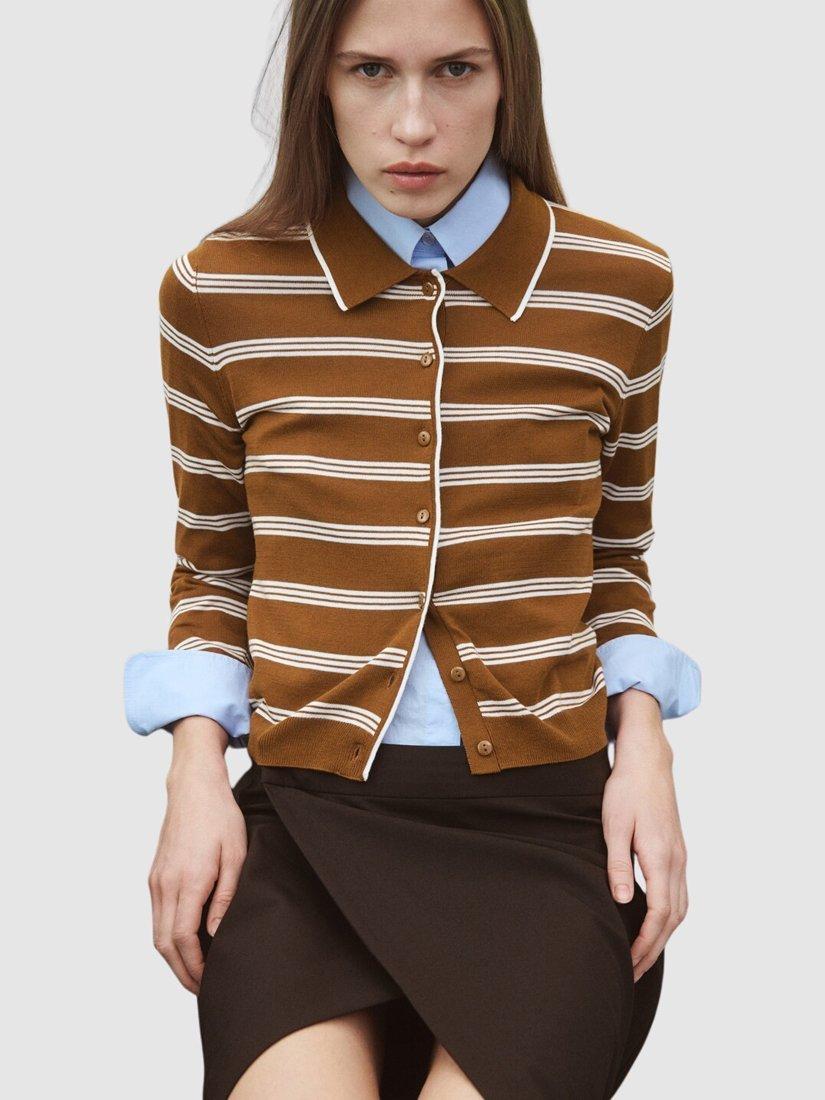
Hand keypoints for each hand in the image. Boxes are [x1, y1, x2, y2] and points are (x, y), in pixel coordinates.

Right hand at [148, 717, 246, 993]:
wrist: (193, 788)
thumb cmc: (221, 818)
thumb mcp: (236, 854)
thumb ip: (226, 895)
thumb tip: (218, 933)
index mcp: (188, 880)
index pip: (184, 939)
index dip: (195, 967)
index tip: (210, 983)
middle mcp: (165, 884)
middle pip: (166, 944)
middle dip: (182, 972)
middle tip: (203, 990)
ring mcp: (156, 880)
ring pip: (158, 933)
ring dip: (174, 958)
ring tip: (196, 973)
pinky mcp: (155, 876)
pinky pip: (158, 916)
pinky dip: (169, 938)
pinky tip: (186, 944)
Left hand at [601, 689, 687, 981]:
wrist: (648, 762)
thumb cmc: (626, 790)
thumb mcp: (613, 825)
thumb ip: (617, 864)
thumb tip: (621, 901)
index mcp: (660, 857)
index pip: (658, 914)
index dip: (644, 943)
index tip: (628, 963)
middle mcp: (676, 861)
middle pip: (672, 919)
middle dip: (653, 948)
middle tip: (632, 972)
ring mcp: (680, 857)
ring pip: (679, 909)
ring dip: (663, 936)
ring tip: (642, 956)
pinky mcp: (677, 851)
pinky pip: (679, 895)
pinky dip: (668, 917)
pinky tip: (654, 924)